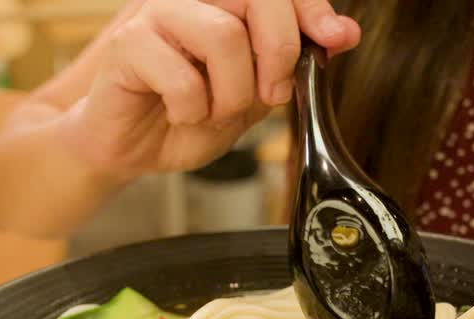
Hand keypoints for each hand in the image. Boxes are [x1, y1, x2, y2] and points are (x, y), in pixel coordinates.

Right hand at [63, 0, 360, 180]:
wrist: (131, 149)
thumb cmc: (186, 116)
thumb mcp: (254, 96)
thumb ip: (292, 63)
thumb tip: (344, 35)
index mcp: (226, 3)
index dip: (312, 8)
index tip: (336, 38)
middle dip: (278, 52)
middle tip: (272, 95)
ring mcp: (159, 15)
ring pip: (223, 35)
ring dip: (231, 92)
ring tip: (215, 112)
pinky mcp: (129, 45)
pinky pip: (181, 76)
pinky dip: (192, 109)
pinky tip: (181, 115)